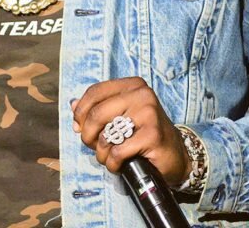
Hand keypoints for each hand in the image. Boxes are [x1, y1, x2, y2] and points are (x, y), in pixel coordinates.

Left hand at [71, 76, 191, 184]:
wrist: (176, 154)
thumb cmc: (143, 134)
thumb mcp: (121, 116)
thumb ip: (98, 108)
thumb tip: (73, 105)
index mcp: (132, 84)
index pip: (95, 92)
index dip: (81, 112)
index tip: (79, 126)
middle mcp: (142, 94)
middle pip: (96, 113)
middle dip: (87, 135)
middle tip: (92, 146)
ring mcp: (149, 113)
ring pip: (105, 134)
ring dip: (101, 152)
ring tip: (108, 157)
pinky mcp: (152, 135)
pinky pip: (118, 152)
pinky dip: (113, 163)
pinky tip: (120, 164)